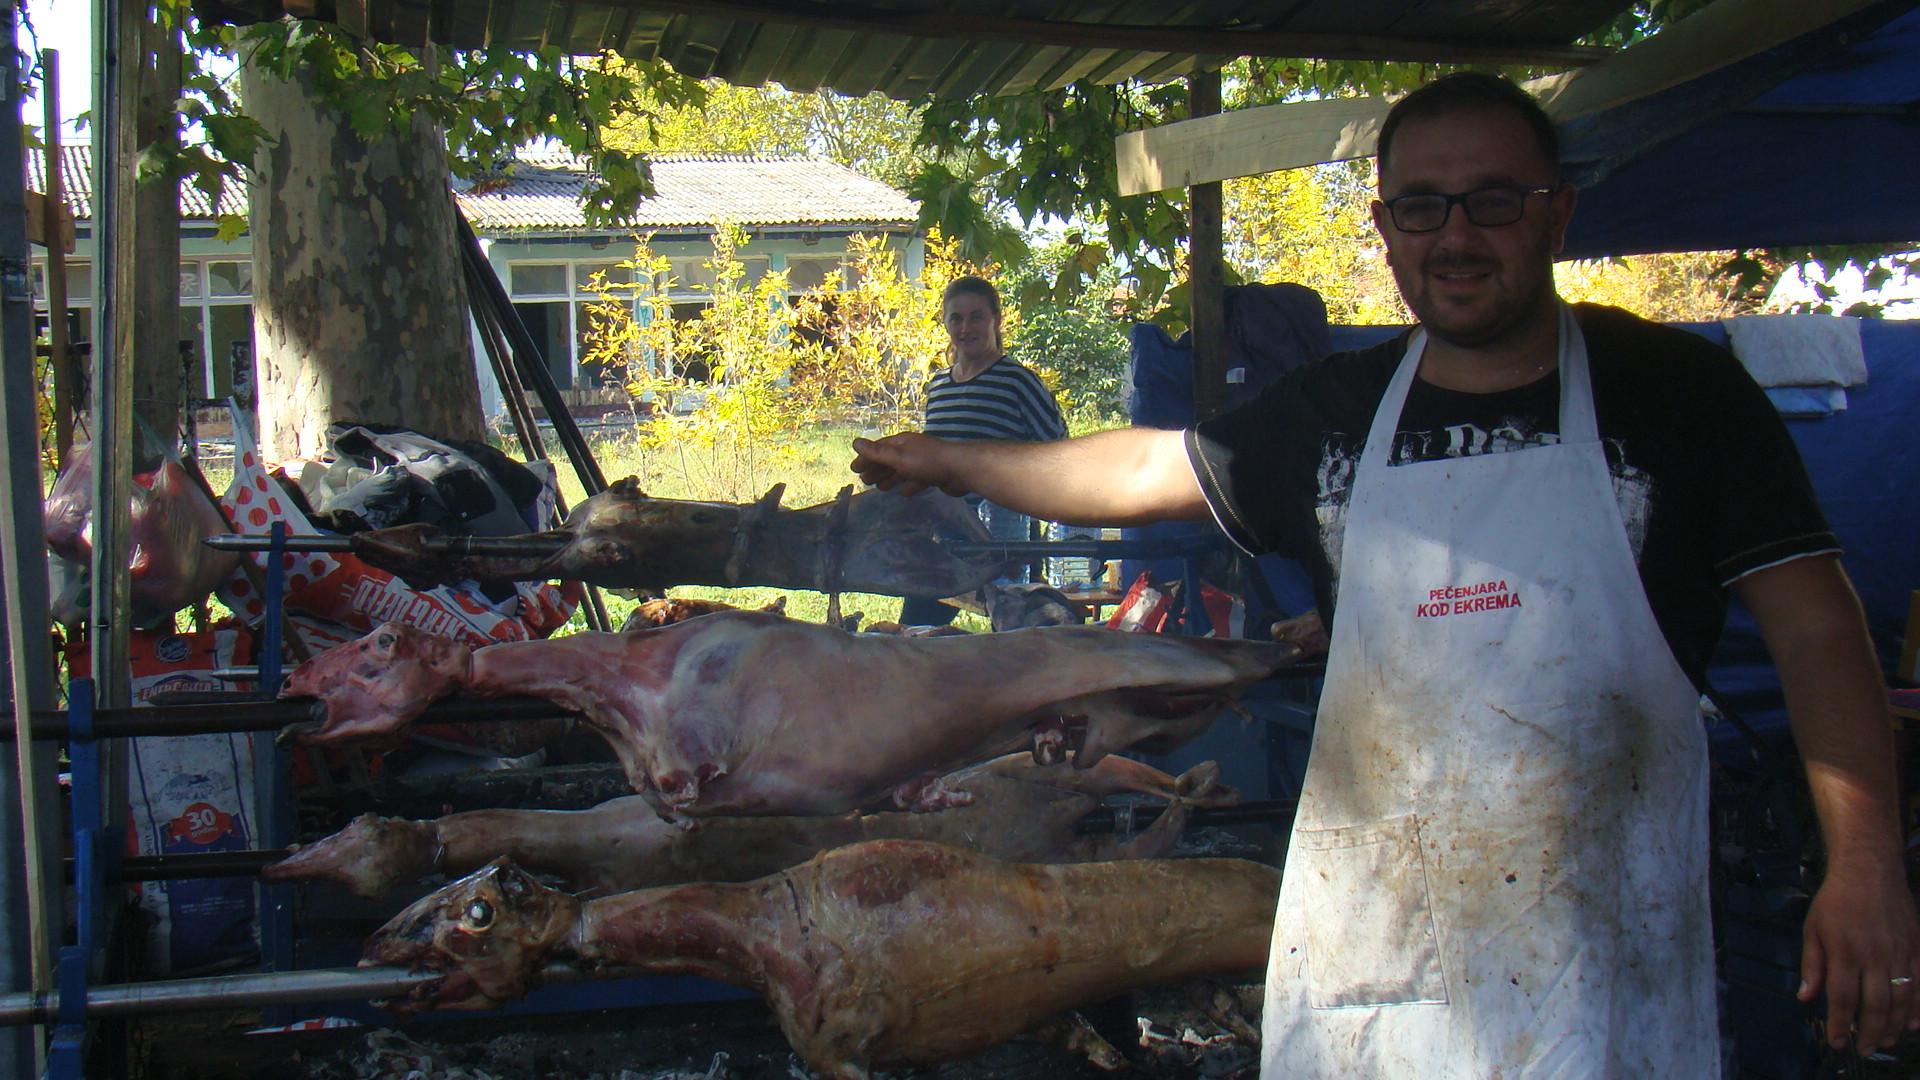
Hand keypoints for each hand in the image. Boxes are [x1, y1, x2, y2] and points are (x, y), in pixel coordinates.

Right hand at [850, 433, 965, 496]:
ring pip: (903, 470)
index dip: (866, 458)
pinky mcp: (935, 475)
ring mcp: (924, 463)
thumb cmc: (927, 462)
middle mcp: (912, 450)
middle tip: (864, 481)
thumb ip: (877, 452)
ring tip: (880, 488)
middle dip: (877, 469)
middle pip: (890, 459)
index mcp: (903, 443)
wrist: (960, 469)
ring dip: (890, 478)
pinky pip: (917, 480)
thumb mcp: (898, 457)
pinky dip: (909, 486)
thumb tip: (855, 442)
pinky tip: (904, 494)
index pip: (879, 448)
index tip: (854, 469)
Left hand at [1798, 853, 1919, 1050]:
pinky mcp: (1917, 947)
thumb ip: (1811, 965)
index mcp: (1844, 952)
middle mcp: (1874, 956)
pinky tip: (1913, 1024)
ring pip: (1901, 999)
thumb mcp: (1812, 929)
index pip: (1842, 998)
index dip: (1839, 1024)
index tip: (1837, 1042)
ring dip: (1893, 1025)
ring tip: (1885, 1041)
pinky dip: (1919, 1007)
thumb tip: (1805, 997)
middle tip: (1864, 1050)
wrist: (1869, 871)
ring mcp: (1900, 952)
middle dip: (1869, 1032)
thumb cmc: (1835, 901)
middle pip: (1875, 1005)